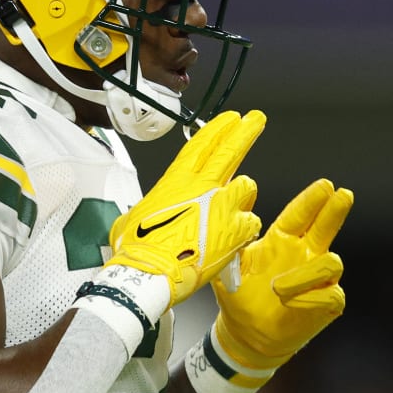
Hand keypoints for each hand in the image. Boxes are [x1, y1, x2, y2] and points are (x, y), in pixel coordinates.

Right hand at [110, 110, 264, 303]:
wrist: (150, 273)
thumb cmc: (138, 250)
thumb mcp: (136, 216)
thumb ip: (157, 207)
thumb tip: (154, 211)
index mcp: (177, 181)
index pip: (202, 144)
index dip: (218, 129)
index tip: (231, 119)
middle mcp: (202, 187)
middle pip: (230, 150)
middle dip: (246, 132)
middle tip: (256, 120)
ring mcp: (222, 205)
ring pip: (247, 186)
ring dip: (242, 195)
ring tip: (231, 211)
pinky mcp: (236, 229)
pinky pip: (252, 221)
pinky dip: (245, 229)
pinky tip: (234, 238)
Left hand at [214, 179, 352, 375]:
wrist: (247, 335)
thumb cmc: (240, 298)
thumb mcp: (229, 269)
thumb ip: (232, 246)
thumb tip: (228, 218)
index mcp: (282, 241)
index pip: (299, 215)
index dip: (311, 201)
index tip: (325, 186)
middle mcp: (304, 255)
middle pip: (326, 227)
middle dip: (334, 211)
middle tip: (342, 195)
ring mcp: (317, 279)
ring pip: (331, 263)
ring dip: (306, 274)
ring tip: (279, 288)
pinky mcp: (326, 303)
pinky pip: (330, 295)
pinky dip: (310, 298)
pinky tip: (291, 303)